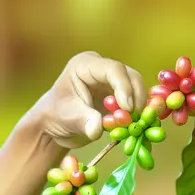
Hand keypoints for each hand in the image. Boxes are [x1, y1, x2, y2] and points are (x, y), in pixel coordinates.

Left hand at [27, 51, 146, 148]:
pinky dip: (139, 112)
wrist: (54, 126)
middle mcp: (102, 69)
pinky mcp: (120, 95)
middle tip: (134, 119)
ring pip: (137, 88)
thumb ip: (83, 121)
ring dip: (139, 106)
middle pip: (130, 76)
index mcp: (85, 65)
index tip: (127, 108)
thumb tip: (97, 129)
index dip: (124, 87)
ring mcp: (113, 81)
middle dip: (136, 97)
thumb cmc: (55, 116)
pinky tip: (136, 125)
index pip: (113, 69)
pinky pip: (136, 100)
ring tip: (133, 124)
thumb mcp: (66, 118)